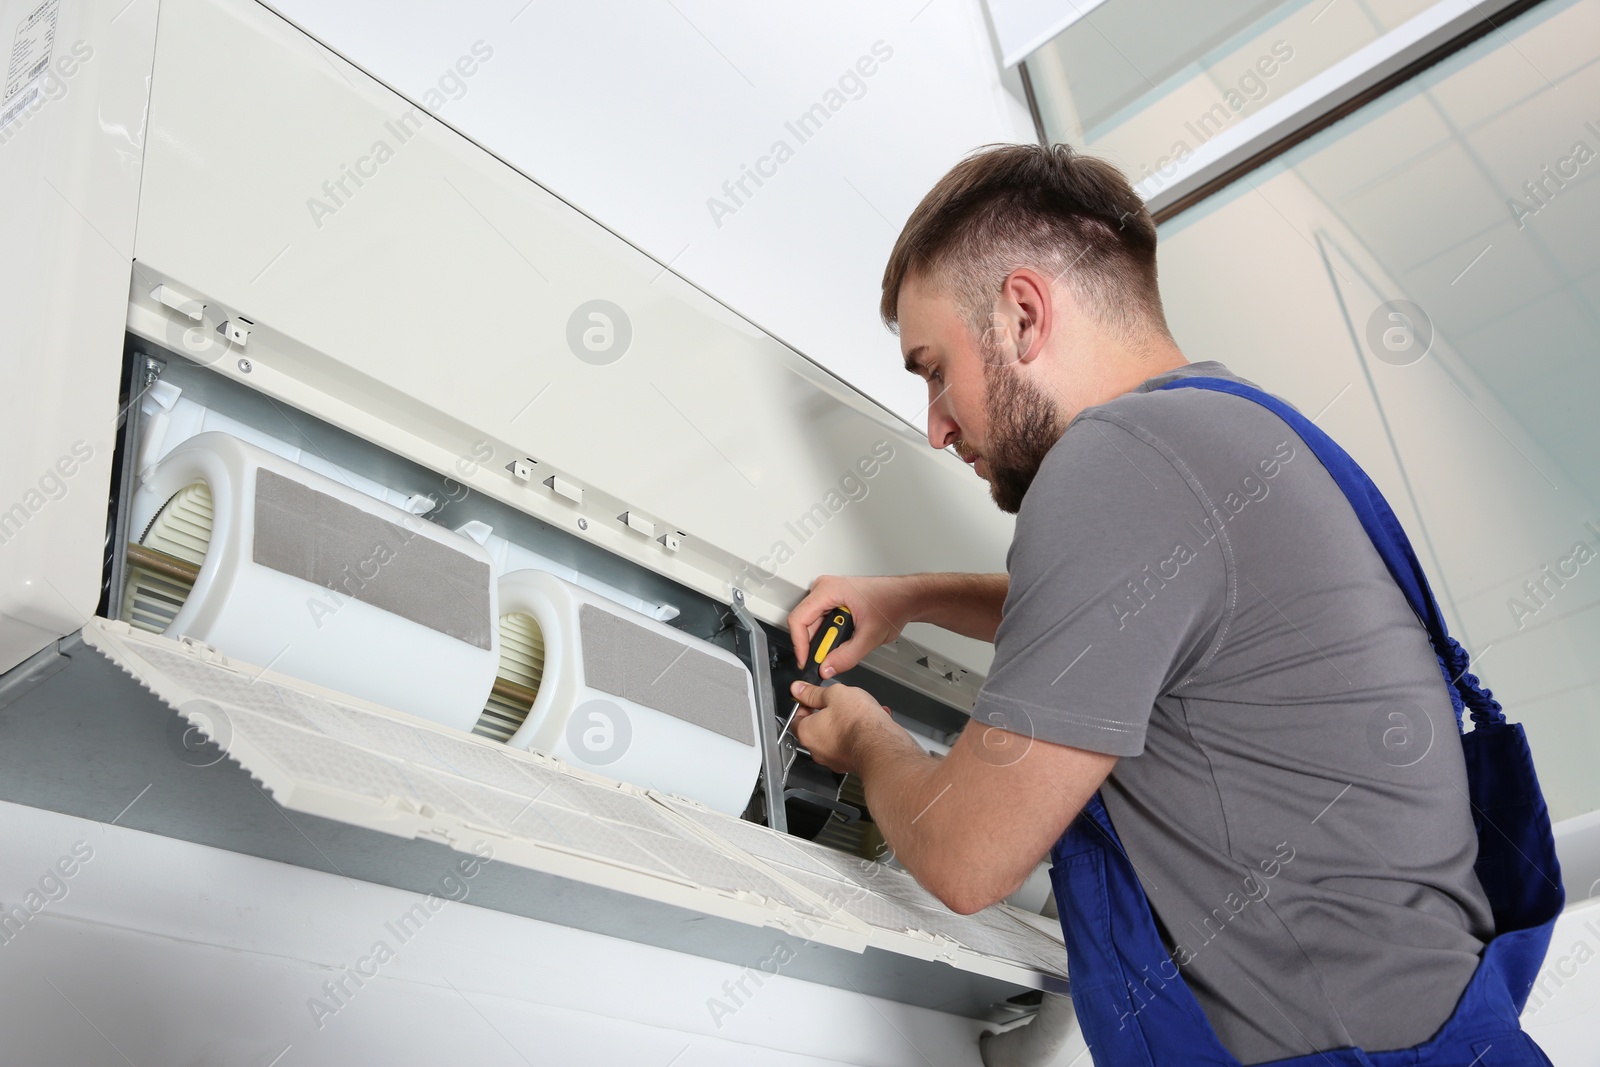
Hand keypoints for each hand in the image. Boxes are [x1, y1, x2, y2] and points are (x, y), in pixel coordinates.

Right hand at [787, 575, 918, 677]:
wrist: (906, 597)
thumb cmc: (893, 603)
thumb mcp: (870, 636)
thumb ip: (847, 656)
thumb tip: (826, 668)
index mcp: (829, 590)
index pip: (798, 619)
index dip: (799, 644)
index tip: (806, 661)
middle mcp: (824, 588)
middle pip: (803, 622)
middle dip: (812, 645)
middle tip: (824, 661)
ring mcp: (827, 592)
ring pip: (811, 622)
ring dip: (822, 640)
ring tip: (838, 649)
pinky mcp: (832, 599)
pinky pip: (819, 620)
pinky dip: (827, 634)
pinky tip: (840, 641)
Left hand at [790, 679, 897, 773]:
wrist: (882, 744)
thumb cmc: (858, 722)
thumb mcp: (834, 694)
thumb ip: (814, 693)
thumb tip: (799, 689)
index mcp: (806, 733)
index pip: (795, 718)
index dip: (805, 704)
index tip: (813, 697)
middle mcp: (817, 751)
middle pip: (816, 728)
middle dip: (828, 714)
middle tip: (838, 703)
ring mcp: (834, 760)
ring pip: (836, 736)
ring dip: (846, 723)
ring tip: (860, 711)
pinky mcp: (851, 763)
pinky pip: (851, 744)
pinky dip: (859, 733)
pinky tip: (871, 722)